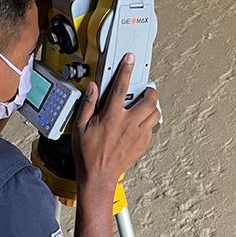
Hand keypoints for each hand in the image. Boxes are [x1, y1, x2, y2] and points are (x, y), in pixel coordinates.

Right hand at [73, 53, 160, 188]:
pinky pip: (152, 128)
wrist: (98, 176)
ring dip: (152, 106)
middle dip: (150, 90)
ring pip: (155, 114)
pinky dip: (149, 121)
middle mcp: (127, 124)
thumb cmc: (88, 154)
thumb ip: (87, 104)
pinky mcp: (142, 144)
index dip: (126, 70)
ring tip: (145, 104)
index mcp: (111, 117)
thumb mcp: (80, 126)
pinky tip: (140, 122)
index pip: (121, 87)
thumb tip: (92, 88)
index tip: (130, 60)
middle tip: (145, 89)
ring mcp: (137, 134)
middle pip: (149, 100)